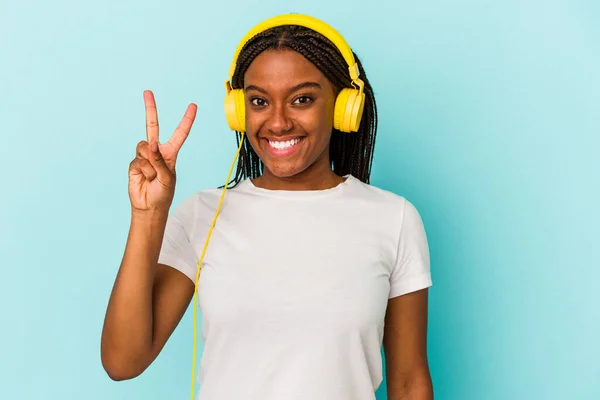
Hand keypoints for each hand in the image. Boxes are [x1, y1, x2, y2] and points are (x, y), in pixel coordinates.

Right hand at [128, 90, 196, 211]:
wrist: (149, 206)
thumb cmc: (163, 193)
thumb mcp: (167, 178)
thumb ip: (159, 161)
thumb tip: (151, 145)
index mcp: (170, 153)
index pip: (180, 133)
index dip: (186, 120)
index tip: (193, 106)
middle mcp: (157, 151)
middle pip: (152, 126)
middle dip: (150, 108)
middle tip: (147, 92)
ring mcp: (144, 156)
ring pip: (144, 147)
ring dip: (149, 163)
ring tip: (152, 176)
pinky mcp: (134, 163)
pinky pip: (138, 160)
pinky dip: (143, 170)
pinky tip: (144, 178)